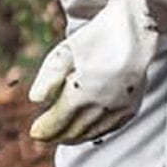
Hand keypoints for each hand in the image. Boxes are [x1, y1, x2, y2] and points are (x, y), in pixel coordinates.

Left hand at [28, 0, 166, 143]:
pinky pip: (110, 128)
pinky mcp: (132, 107)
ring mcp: (120, 108)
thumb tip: (35, 100)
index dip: (45, 129)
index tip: (34, 133)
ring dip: (75, 137)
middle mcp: (103, 105)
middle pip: (75, 130)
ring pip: (93, 132)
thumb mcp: (65, 51)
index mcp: (84, 91)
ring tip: (61, 136)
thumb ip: (48, 76)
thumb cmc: (95, 37)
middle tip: (43, 137)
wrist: (133, 29)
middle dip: (57, 135)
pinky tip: (86, 131)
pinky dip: (95, 132)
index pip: (60, 120)